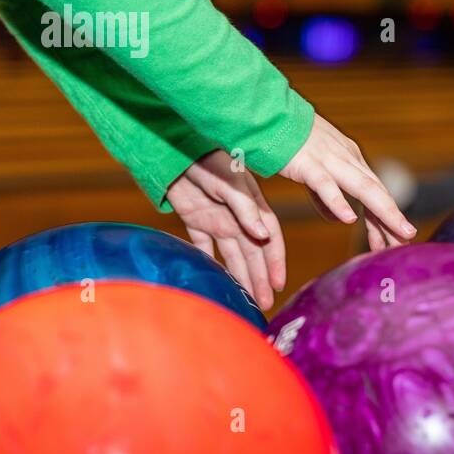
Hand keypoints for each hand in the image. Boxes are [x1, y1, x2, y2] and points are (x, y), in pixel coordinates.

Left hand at [166, 150, 284, 310]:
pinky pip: (204, 247)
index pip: (270, 239)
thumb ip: (247, 210)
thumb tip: (264, 236)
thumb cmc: (209, 161)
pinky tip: (213, 280)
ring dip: (240, 277)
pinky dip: (208, 263)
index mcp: (253, 208)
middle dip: (259, 278)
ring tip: (246, 300)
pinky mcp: (195, 220)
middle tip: (264, 305)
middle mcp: (238, 218)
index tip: (277, 284)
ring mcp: (217, 220)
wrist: (176, 148)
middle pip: (252, 253)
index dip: (275, 262)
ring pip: (232, 256)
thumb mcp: (232, 185)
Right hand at [280, 114, 416, 250]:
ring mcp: (329, 160)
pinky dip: (338, 201)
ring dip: (384, 211)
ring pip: (363, 188)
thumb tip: (341, 218)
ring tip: (400, 231)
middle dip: (394, 218)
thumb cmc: (289, 143)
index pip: (375, 193)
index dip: (386, 218)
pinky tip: (349, 219)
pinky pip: (325, 184)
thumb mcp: (314, 172)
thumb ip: (326, 196)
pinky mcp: (307, 163)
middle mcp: (347, 158)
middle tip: (408, 240)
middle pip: (377, 192)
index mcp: (350, 160)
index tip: (397, 241)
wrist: (267, 115)